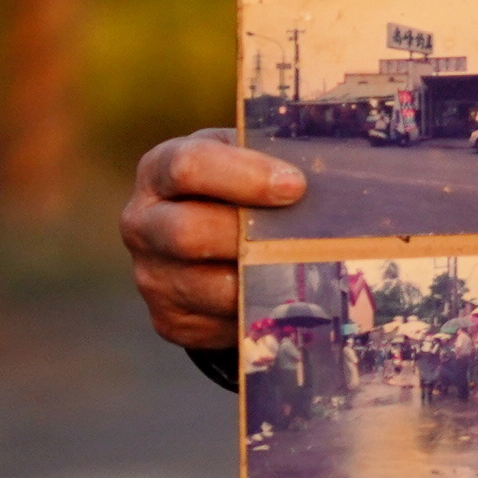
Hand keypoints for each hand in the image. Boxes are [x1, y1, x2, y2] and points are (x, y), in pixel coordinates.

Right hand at [123, 127, 305, 354]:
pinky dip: (259, 311)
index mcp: (159, 170)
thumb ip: (273, 154)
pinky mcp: (169, 320)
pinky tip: (286, 294)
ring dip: (263, 280)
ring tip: (306, 268)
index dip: (245, 176)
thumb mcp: (245, 157)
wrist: (203, 234)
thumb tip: (336, 167)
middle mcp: (142, 223)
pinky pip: (219, 324)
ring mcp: (150, 276)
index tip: (296, 186)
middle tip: (303, 236)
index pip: (189, 167)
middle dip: (251, 236)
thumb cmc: (236, 184)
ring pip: (210, 288)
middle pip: (189, 234)